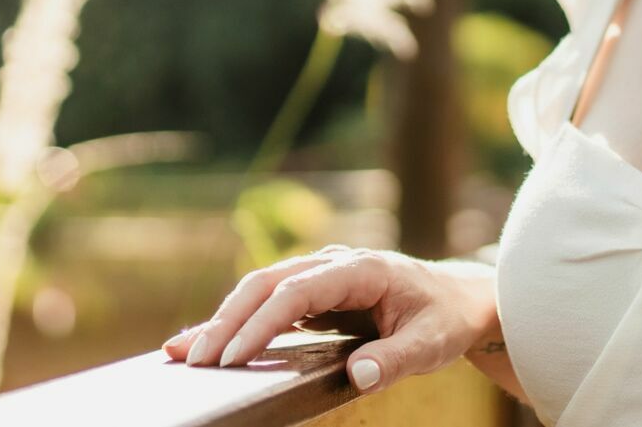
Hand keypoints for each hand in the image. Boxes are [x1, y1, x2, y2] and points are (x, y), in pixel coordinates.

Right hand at [160, 245, 493, 393]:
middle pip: (269, 283)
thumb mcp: (432, 341)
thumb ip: (397, 358)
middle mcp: (335, 263)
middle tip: (193, 360)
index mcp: (361, 269)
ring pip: (262, 289)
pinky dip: (238, 320)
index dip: (261, 322)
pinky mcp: (315, 292)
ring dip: (224, 319)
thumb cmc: (446, 317)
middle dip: (227, 319)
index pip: (298, 291)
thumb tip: (359, 376)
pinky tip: (204, 343)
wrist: (460, 298)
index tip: (231, 356)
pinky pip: (270, 302)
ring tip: (181, 353)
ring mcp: (323, 274)